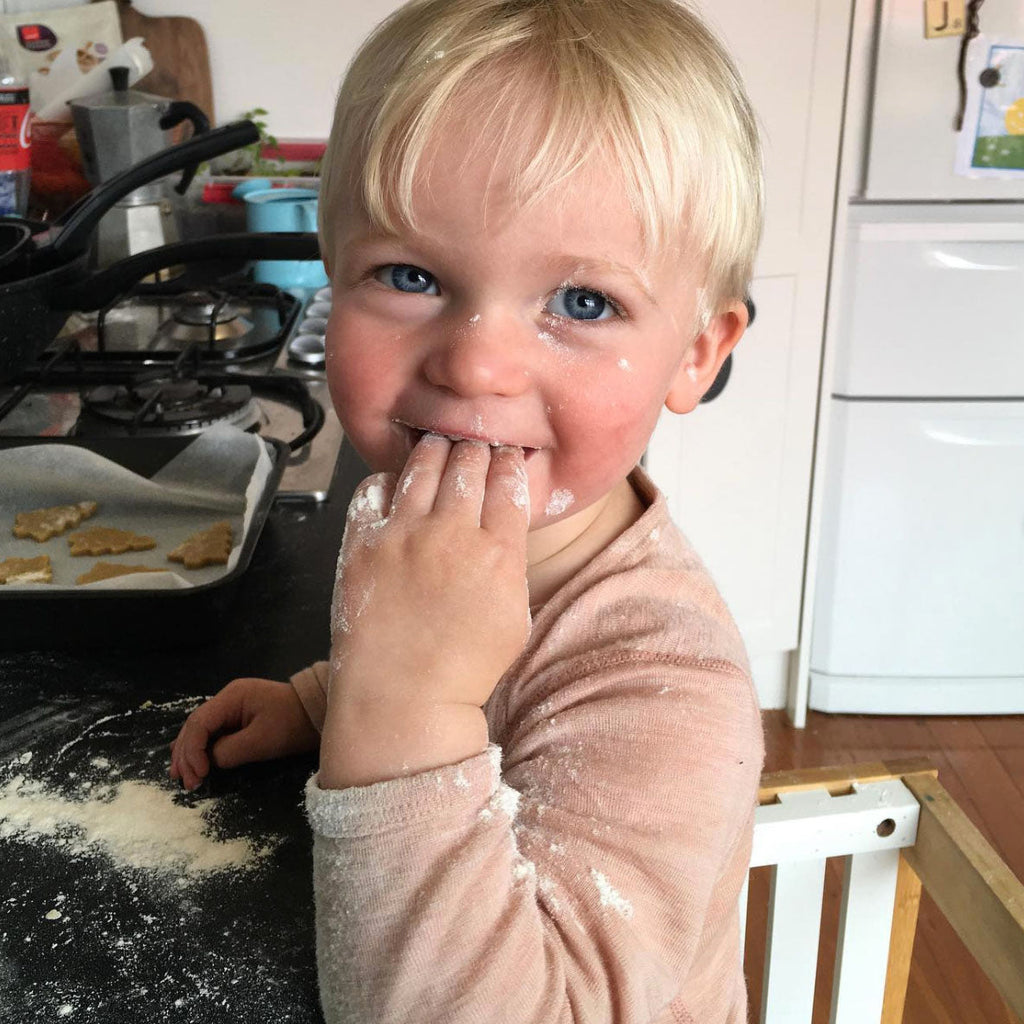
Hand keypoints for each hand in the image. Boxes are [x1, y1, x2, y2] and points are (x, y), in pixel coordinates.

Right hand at [169, 677, 319, 790]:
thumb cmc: (293, 724)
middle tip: (185, 782)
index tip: (199, 774)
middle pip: (195, 726)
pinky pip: (213, 733)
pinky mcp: (238, 718)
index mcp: (231, 697)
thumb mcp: (262, 740)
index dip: (192, 750)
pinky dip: (202, 749)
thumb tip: (210, 761)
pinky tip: (193, 764)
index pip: (199, 723)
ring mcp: (232, 707)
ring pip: (200, 730)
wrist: (318, 713)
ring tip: (182, 778)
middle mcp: (227, 699)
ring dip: (190, 754)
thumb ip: (230, 751)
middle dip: (186, 755)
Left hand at [320, 436, 529, 784]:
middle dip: (475, 446)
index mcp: (498, 554)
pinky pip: (373, 490)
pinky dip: (387, 481)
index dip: (508, 460)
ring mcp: (403, 536)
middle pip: (468, 463)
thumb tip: (503, 520)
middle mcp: (452, 535)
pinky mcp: (362, 544)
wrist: (403, 699)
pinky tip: (395, 486)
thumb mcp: (513, 617)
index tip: (506, 453)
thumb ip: (511, 562)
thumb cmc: (463, 668)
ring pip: (423, 465)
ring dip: (435, 450)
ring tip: (439, 446)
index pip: (508, 482)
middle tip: (474, 442)